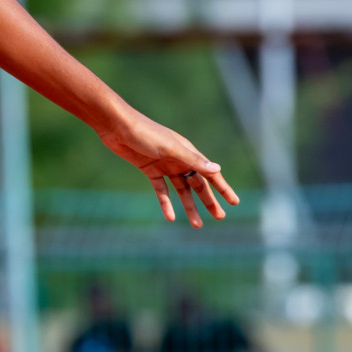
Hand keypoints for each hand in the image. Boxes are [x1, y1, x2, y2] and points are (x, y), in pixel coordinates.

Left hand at [98, 108, 238, 227]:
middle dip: (209, 201)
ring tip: (197, 225)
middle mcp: (179, 159)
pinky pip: (161, 190)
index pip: (210, 173)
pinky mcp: (149, 170)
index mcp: (188, 152)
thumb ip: (192, 160)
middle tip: (220, 217)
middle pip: (198, 184)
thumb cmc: (145, 133)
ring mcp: (164, 165)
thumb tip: (217, 170)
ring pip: (181, 190)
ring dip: (189, 206)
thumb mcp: (170, 148)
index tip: (235, 202)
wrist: (117, 126)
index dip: (223, 188)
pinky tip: (170, 217)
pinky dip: (166, 203)